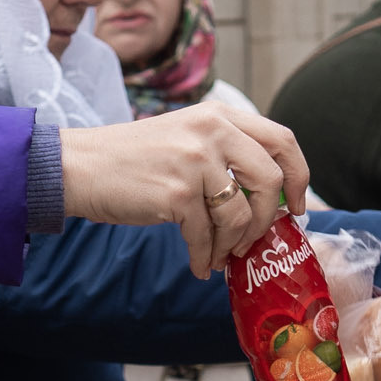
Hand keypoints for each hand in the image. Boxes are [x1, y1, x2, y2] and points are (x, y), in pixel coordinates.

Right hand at [59, 106, 310, 278]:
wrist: (79, 167)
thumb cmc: (133, 159)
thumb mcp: (186, 136)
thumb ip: (227, 152)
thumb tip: (273, 196)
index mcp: (219, 115)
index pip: (283, 140)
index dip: (300, 176)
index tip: (297, 205)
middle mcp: (212, 131)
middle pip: (272, 180)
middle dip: (268, 218)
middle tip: (254, 240)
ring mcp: (195, 161)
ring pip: (241, 216)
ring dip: (233, 246)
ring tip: (220, 256)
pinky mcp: (177, 194)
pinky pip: (207, 237)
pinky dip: (206, 258)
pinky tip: (199, 266)